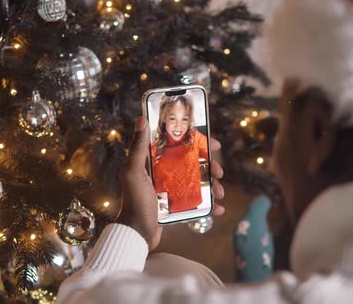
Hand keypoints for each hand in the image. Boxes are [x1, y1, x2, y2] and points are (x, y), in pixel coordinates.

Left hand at [119, 116, 225, 250]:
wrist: (136, 233)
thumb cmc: (134, 202)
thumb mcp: (133, 172)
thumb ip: (137, 147)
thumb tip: (141, 119)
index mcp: (155, 162)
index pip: (180, 145)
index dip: (199, 142)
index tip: (214, 144)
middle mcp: (165, 173)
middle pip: (194, 163)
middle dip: (211, 167)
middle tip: (219, 172)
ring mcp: (172, 189)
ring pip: (199, 182)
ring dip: (213, 186)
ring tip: (219, 193)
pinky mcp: (177, 206)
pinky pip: (198, 203)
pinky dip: (210, 206)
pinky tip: (218, 209)